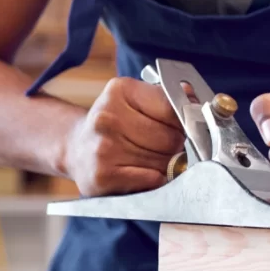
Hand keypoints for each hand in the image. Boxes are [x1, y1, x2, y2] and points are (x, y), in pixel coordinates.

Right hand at [64, 77, 185, 196]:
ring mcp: (103, 148)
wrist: (76, 147)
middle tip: (166, 146)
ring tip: (152, 158)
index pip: (172, 109)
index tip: (180, 127)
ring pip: (163, 161)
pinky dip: (156, 178)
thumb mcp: (135, 99)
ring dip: (166, 164)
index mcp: (120, 91)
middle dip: (176, 145)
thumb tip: (193, 97)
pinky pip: (151, 179)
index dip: (183, 122)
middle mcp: (107, 117)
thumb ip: (166, 97)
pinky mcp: (102, 176)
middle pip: (170, 138)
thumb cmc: (114, 122)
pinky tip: (146, 172)